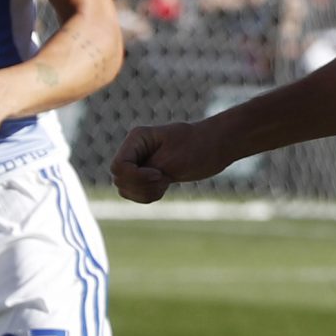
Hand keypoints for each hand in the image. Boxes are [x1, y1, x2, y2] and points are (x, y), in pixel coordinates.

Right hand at [110, 120, 230, 203]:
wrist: (217, 147)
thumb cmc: (198, 148)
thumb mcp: (171, 160)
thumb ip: (145, 172)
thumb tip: (121, 182)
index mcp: (137, 139)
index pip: (118, 166)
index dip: (135, 177)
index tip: (159, 175)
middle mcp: (134, 150)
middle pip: (120, 179)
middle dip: (142, 186)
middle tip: (164, 180)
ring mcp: (140, 163)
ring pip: (126, 189)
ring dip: (145, 193)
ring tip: (165, 183)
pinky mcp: (147, 175)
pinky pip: (136, 194)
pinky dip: (149, 196)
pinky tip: (165, 186)